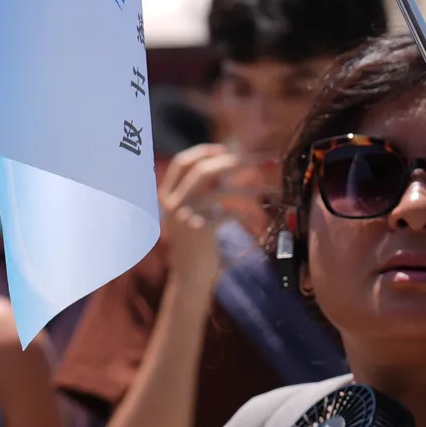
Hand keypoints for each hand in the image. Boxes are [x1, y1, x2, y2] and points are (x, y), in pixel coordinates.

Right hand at [158, 145, 242, 286]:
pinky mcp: (201, 229)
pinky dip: (245, 215)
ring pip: (219, 191)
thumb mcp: (190, 213)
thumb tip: (224, 164)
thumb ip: (200, 190)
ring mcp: (186, 215)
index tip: (223, 150)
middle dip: (226, 162)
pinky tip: (254, 220)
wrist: (189, 276)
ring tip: (258, 193)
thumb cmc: (195, 243)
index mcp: (167, 196)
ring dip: (243, 190)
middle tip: (245, 163)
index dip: (203, 152)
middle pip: (201, 170)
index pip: (182, 162)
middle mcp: (173, 203)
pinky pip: (229, 213)